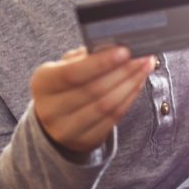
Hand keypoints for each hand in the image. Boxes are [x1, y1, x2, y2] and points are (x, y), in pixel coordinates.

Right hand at [31, 46, 153, 156]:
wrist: (56, 119)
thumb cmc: (65, 84)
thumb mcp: (65, 66)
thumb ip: (86, 56)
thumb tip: (115, 47)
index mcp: (42, 83)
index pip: (73, 73)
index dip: (101, 63)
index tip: (125, 51)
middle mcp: (51, 109)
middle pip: (94, 89)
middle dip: (124, 71)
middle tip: (144, 56)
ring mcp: (67, 129)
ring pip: (107, 105)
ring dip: (131, 84)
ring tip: (146, 67)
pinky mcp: (85, 140)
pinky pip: (114, 118)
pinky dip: (130, 98)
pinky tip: (138, 83)